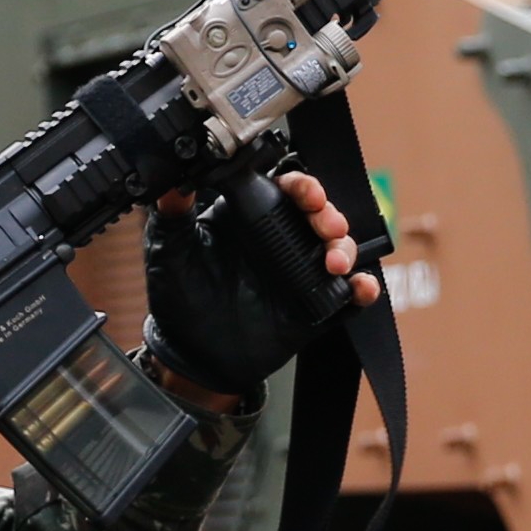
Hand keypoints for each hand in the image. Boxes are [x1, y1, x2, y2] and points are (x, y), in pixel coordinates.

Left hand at [144, 168, 378, 409]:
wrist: (193, 357)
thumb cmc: (179, 299)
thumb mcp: (169, 250)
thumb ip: (173, 212)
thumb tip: (171, 173)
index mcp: (249, 221)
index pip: (283, 190)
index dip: (300, 186)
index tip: (306, 194)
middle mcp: (278, 242)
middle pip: (318, 214)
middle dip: (329, 213)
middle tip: (326, 224)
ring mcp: (298, 274)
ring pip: (337, 248)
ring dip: (344, 247)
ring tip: (333, 263)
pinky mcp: (313, 307)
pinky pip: (347, 296)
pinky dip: (361, 289)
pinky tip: (359, 288)